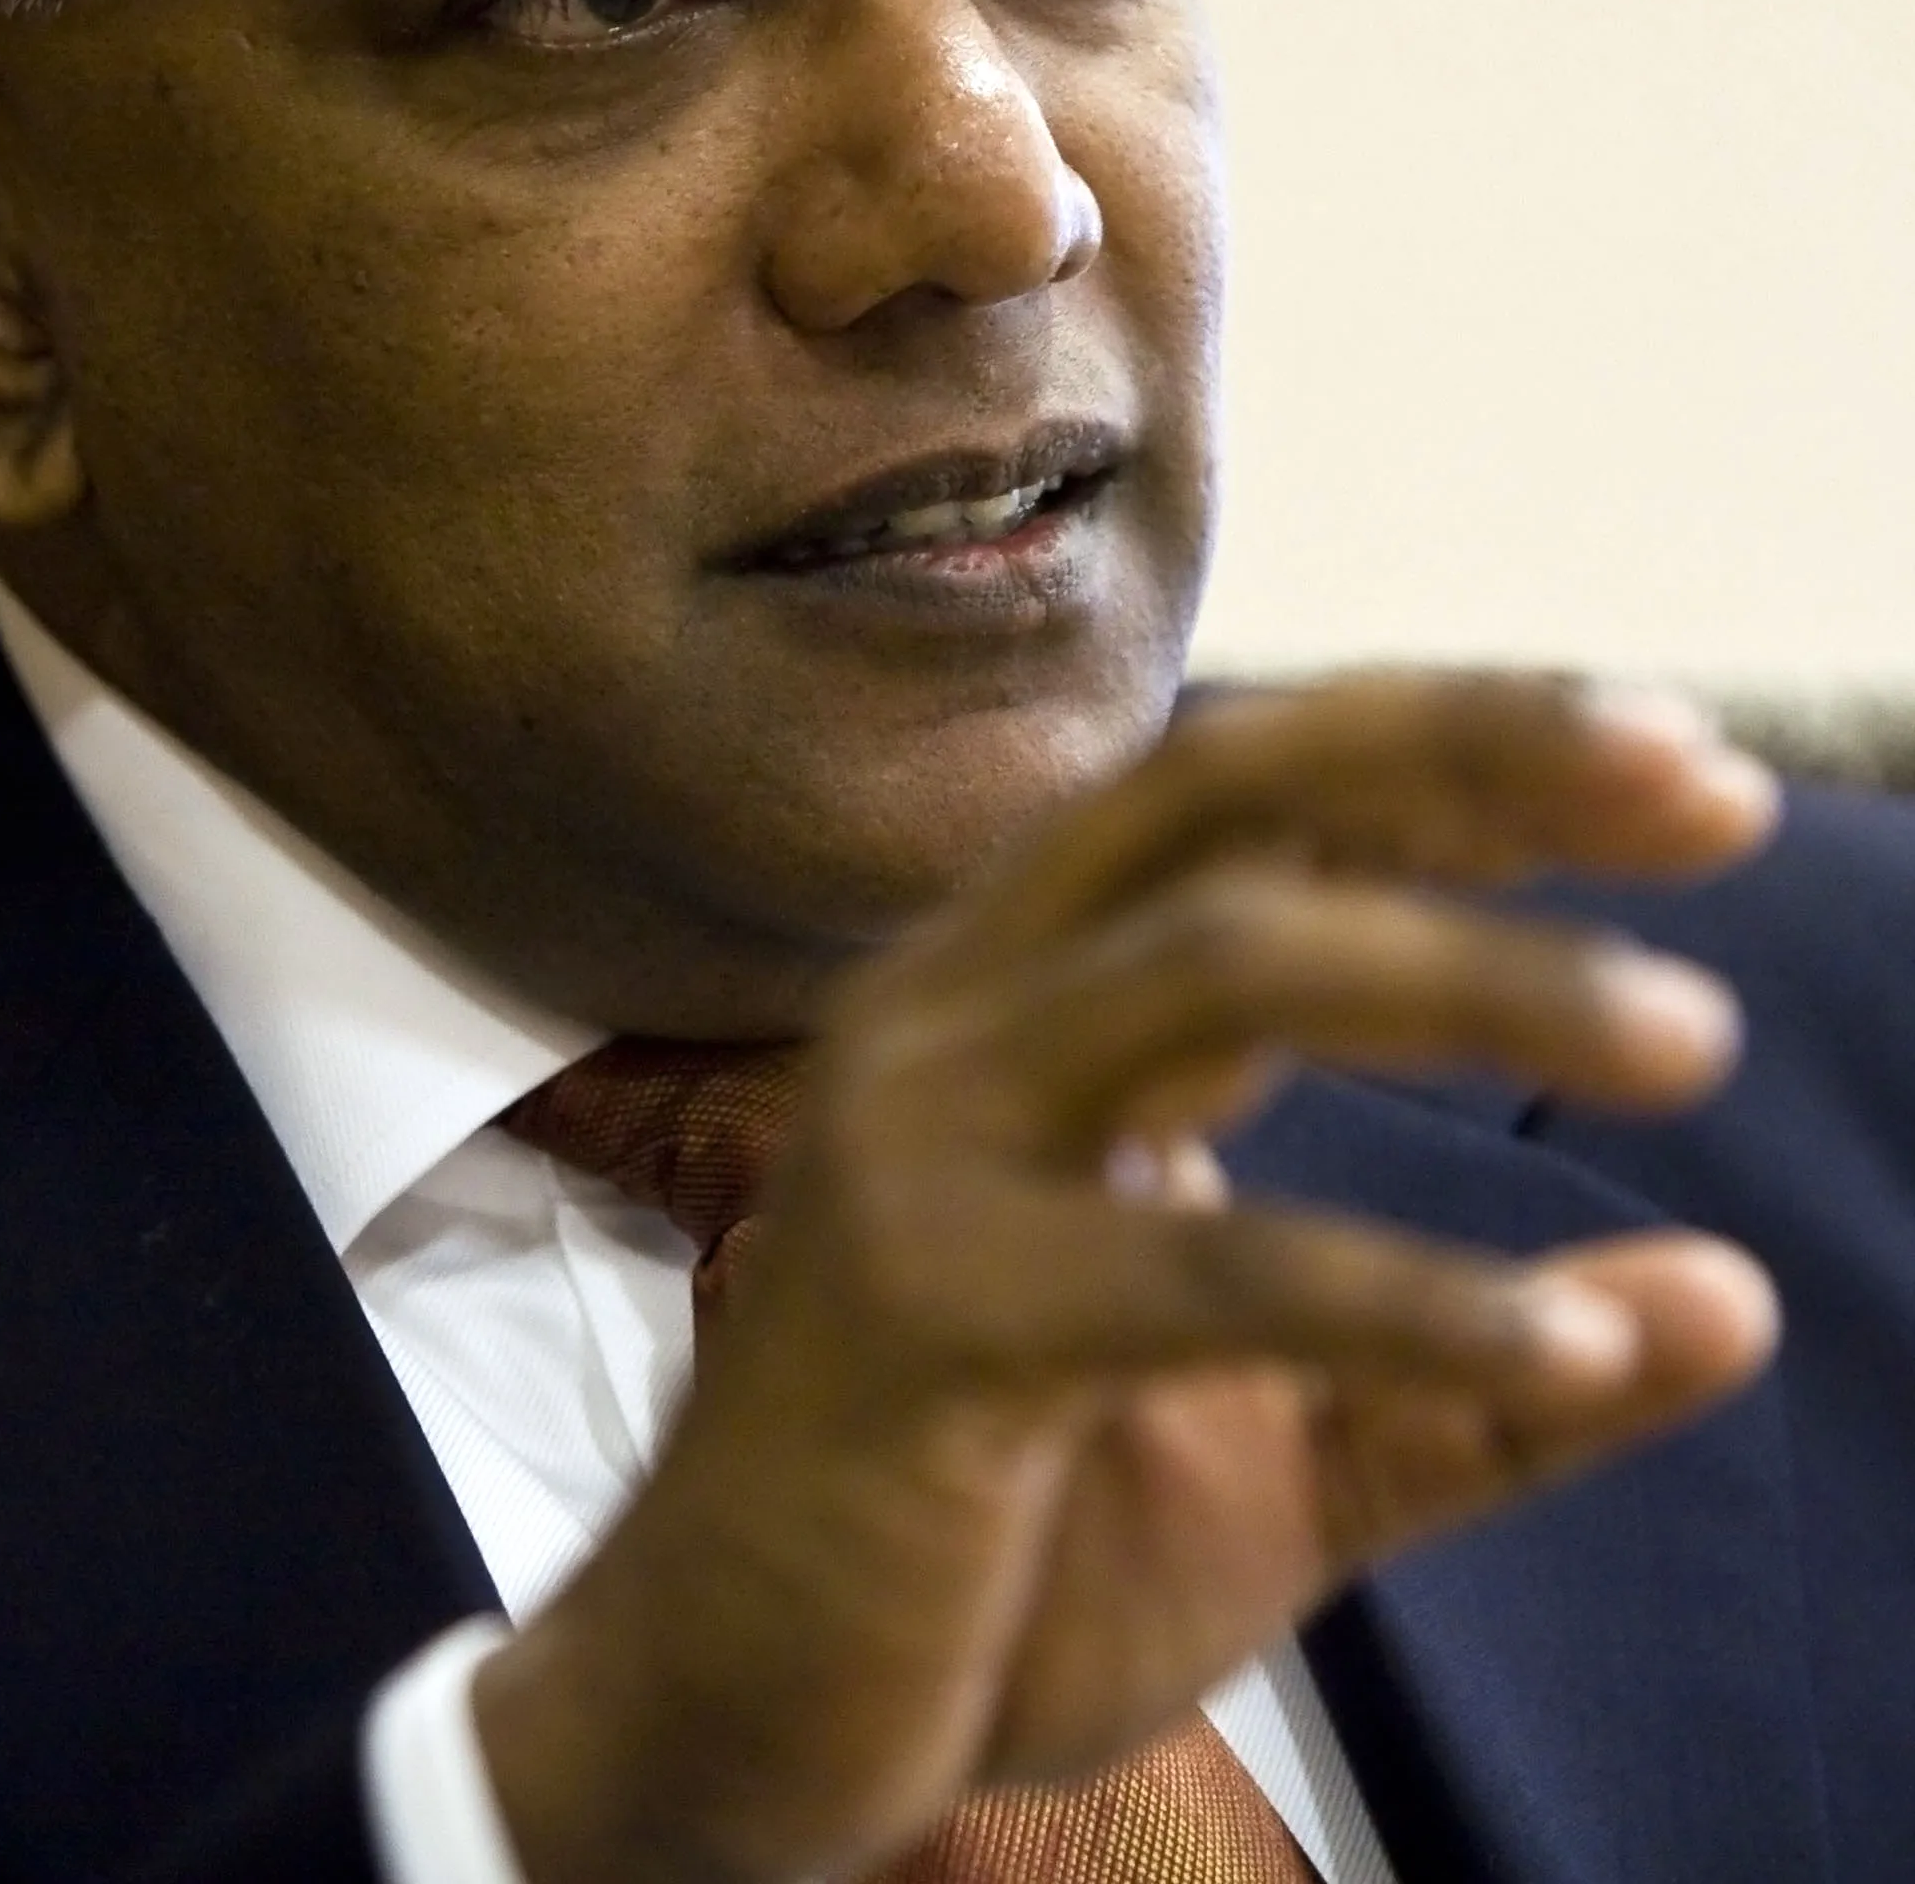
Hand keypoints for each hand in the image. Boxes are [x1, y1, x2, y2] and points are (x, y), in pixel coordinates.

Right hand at [475, 676, 1779, 1883]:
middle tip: (1708, 789)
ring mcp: (925, 1144)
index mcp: (1024, 994)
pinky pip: (1202, 1270)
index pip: (1254, 796)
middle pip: (1224, 791)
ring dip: (1474, 978)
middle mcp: (958, 1010)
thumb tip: (1735, 1300)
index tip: (1684, 767)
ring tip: (1682, 1036)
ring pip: (1219, 966)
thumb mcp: (1286, 1449)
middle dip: (1472, 758)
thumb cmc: (996, 1552)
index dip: (1464, 749)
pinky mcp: (924, 1314)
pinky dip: (1403, 1297)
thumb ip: (1489, 1376)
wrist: (730, 1717)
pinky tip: (1568, 1344)